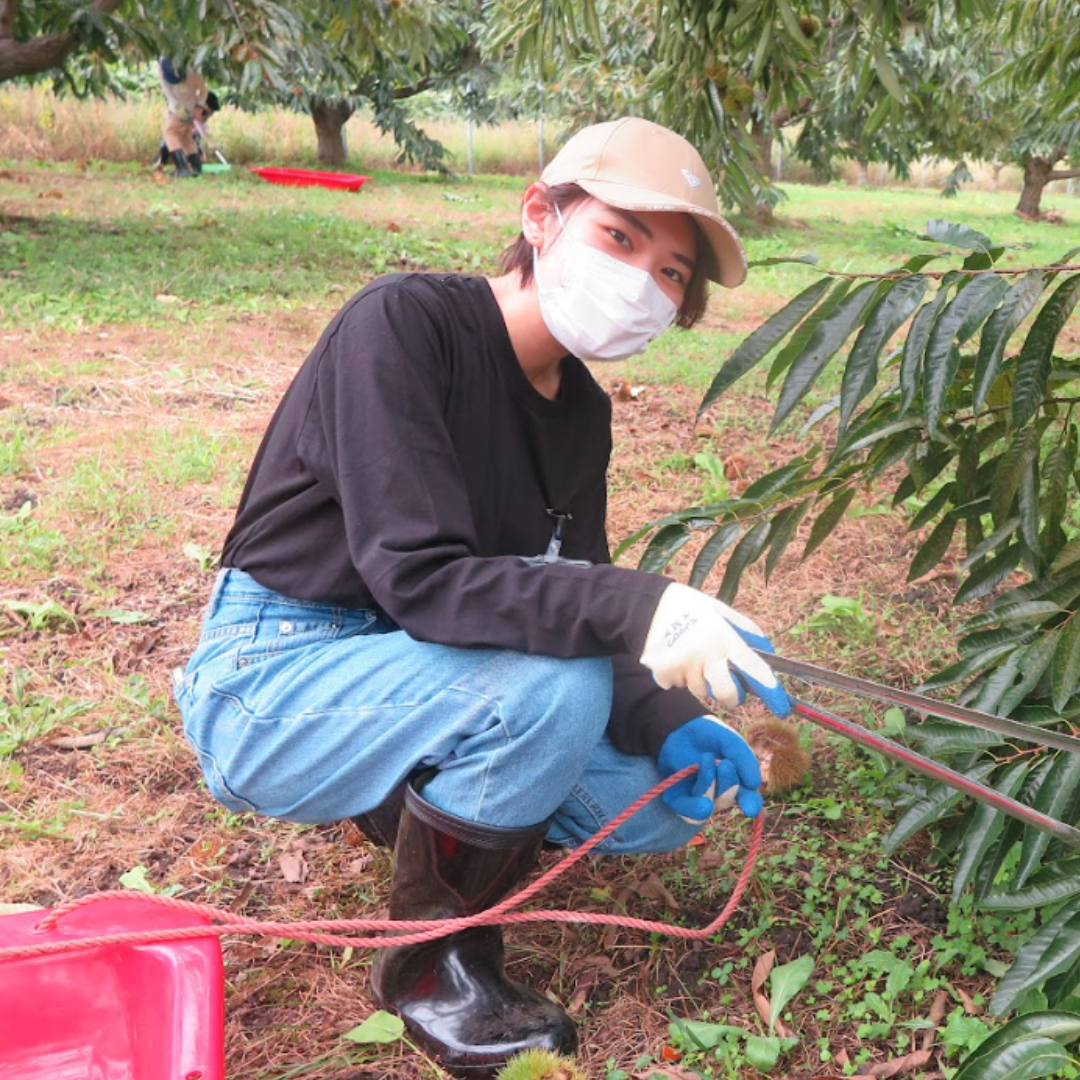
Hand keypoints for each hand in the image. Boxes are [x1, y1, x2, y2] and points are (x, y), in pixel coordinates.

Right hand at [640, 582, 789, 715]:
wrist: (647, 606)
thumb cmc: (690, 607)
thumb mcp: (722, 611)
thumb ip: (747, 630)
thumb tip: (768, 652)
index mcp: (724, 637)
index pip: (753, 669)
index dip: (770, 691)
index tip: (781, 707)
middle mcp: (705, 654)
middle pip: (726, 694)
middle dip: (730, 695)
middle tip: (723, 682)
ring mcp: (684, 667)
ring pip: (701, 691)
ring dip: (700, 680)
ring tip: (691, 655)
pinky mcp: (665, 675)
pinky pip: (680, 686)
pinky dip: (681, 677)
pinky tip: (676, 658)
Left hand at [658, 715, 762, 821]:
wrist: (681, 725)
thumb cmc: (710, 735)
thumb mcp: (731, 742)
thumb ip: (745, 759)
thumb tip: (754, 784)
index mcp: (736, 782)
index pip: (748, 799)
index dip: (750, 804)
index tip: (750, 808)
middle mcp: (718, 794)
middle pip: (726, 799)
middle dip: (728, 783)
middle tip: (726, 763)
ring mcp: (698, 797)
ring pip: (708, 803)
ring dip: (709, 783)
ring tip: (706, 758)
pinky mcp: (679, 798)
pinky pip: (687, 811)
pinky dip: (694, 807)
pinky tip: (702, 803)